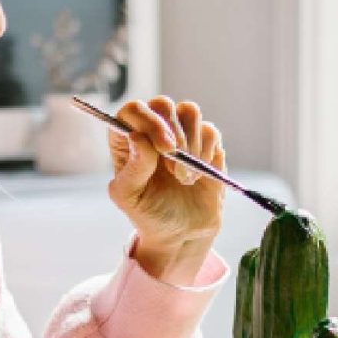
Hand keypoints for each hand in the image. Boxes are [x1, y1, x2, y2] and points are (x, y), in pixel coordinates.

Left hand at [107, 96, 224, 283]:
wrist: (182, 233)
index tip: (163, 148)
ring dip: (191, 144)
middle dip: (173, 132)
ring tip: (184, 177)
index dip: (148, 121)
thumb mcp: (130, 197)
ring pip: (189, 111)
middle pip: (162, 104)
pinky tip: (198, 176)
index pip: (132, 110)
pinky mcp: (205, 143)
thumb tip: (137, 137)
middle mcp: (153, 130)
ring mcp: (181, 133)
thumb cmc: (149, 213)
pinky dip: (206, 152)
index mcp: (127, 138)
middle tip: (175, 162)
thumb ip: (132, 167)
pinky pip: (210, 131)